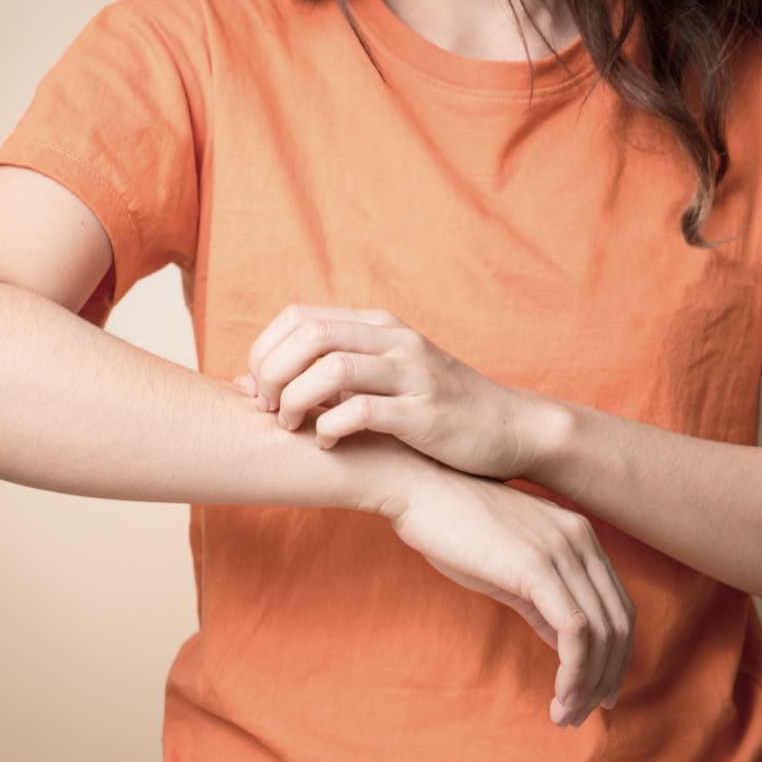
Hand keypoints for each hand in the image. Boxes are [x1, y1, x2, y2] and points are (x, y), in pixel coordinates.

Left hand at [243, 304, 549, 479]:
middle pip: (308, 335)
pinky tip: (328, 444)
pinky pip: (363, 411)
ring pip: (331, 369)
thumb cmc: (435, 410)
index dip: (265, 351)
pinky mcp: (424, 412)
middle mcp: (393, 340)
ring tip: (292, 427)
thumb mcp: (382, 379)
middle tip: (268, 411)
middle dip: (272, 374)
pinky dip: (332, 427)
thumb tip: (250, 385)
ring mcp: (411, 373)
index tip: (258, 390)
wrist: (511, 428)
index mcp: (378, 326)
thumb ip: (327, 377)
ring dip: (297, 400)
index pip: (298, 317)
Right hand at [380, 467, 634, 727]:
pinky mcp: (537, 566)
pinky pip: (575, 631)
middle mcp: (582, 539)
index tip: (598, 691)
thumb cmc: (451, 526)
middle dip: (607, 677)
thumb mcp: (508, 565)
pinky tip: (558, 695)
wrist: (417, 488)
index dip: (615, 655)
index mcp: (579, 534)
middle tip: (581, 714)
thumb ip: (543, 599)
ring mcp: (562, 550)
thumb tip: (566, 641)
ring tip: (565, 715)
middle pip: (620, 622)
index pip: (618, 605)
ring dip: (588, 684)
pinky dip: (574, 671)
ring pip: (602, 633)